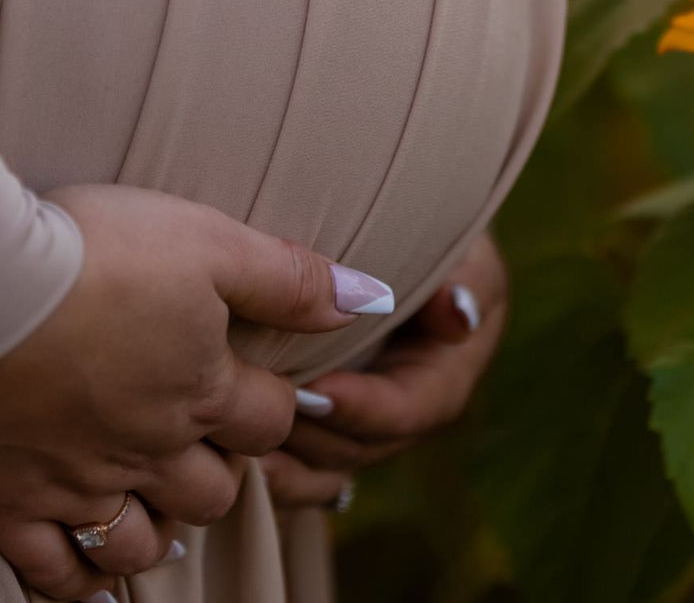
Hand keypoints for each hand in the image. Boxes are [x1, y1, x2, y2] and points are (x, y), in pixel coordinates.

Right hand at [0, 184, 394, 599]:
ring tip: (158, 508)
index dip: (274, 407)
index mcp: (202, 388)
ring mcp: (76, 483)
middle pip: (211, 489)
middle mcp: (149, 449)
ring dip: (158, 529)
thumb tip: (371, 297)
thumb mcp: (207, 239)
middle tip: (205, 448)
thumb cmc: (92, 248)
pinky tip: (88, 571)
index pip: (268, 420)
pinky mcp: (3, 500)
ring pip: (141, 540)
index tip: (266, 393)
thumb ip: (288, 278)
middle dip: (219, 471)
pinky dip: (77, 579)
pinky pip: (54, 569)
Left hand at [261, 233, 506, 509]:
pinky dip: (269, 466)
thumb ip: (465, 279)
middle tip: (262, 416)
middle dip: (315, 437)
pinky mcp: (323, 421)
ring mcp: (362, 420)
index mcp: (445, 372)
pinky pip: (299, 462)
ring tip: (238, 445)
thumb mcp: (455, 247)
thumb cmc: (422, 227)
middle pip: (364, 446)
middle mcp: (407, 407)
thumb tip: (459, 317)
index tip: (317, 391)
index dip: (366, 407)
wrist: (380, 227)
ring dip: (286, 459)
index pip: (414, 408)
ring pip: (328, 465)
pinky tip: (228, 458)